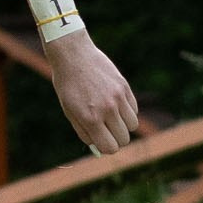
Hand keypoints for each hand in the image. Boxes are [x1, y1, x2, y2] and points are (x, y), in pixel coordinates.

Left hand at [46, 31, 139, 154]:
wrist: (73, 55)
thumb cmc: (68, 85)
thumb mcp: (69, 111)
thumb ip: (84, 131)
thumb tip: (98, 147)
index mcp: (90, 119)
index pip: (110, 147)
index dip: (107, 148)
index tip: (102, 141)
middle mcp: (107, 109)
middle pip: (124, 139)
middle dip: (116, 138)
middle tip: (107, 130)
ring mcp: (118, 97)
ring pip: (133, 125)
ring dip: (124, 125)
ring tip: (112, 116)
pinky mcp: (124, 86)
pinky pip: (134, 109)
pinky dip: (128, 111)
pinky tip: (115, 103)